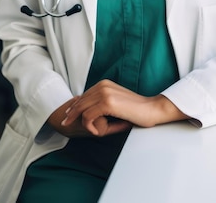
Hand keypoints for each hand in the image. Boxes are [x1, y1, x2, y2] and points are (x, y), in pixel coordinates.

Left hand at [61, 79, 186, 136]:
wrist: (151, 109)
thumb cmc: (136, 110)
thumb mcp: (116, 103)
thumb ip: (102, 104)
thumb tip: (88, 111)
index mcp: (105, 84)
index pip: (84, 95)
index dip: (74, 105)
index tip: (68, 114)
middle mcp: (103, 85)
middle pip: (80, 101)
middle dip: (71, 112)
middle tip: (64, 122)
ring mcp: (105, 93)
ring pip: (82, 108)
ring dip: (81, 121)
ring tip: (85, 130)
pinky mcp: (107, 103)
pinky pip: (89, 116)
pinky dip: (89, 125)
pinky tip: (96, 131)